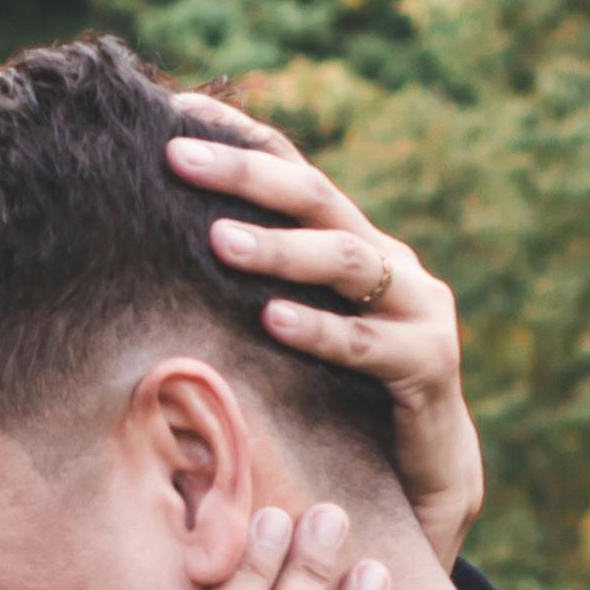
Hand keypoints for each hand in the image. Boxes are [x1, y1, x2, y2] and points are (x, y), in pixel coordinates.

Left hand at [174, 121, 479, 569]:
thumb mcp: (293, 337)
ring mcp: (419, 308)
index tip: (172, 111)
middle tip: (176, 156)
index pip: (296, 170)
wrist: (424, 479)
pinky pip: (367, 343)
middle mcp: (390, 262)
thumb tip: (158, 256)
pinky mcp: (431, 363)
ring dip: (280, 248)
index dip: (240, 138)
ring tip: (219, 241)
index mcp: (355, 244)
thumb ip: (252, 292)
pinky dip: (319, 330)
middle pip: (317, 196)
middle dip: (245, 173)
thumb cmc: (343, 404)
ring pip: (345, 260)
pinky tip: (273, 321)